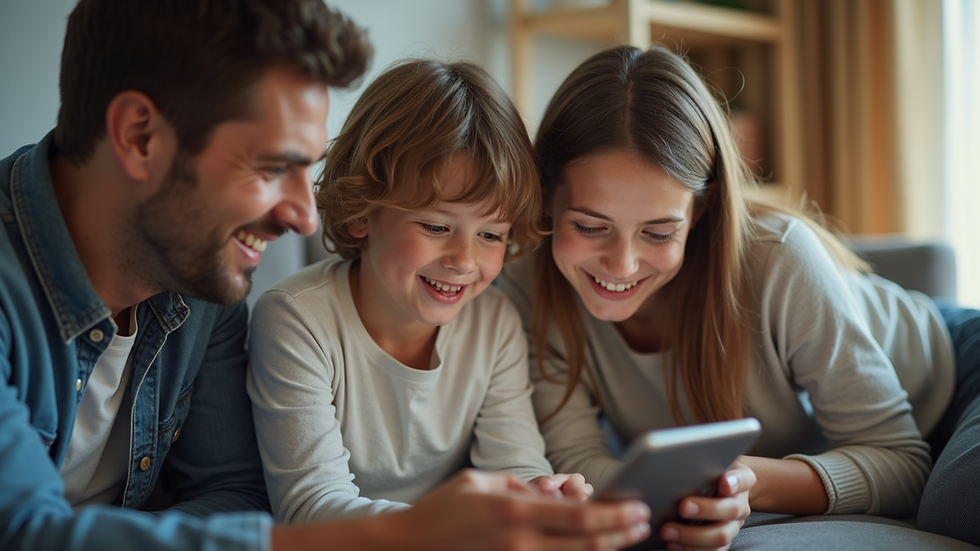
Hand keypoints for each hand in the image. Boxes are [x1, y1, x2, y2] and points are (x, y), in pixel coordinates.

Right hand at [393, 469, 649, 550]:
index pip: (579, 515)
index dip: (615, 514)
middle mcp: (519, 543)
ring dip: (604, 549)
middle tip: (644, 523)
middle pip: (585, 543)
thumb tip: (550, 491)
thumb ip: (517, 486)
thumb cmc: (441, 511)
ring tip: (625, 538)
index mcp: (514, 512)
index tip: (637, 507)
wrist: (407, 548)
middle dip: (621, 533)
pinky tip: (589, 550)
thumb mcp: (478, 483)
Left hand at [658, 461, 755, 550]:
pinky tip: (672, 544)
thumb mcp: (712, 459)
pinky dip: (691, 550)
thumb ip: (706, 458)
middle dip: (706, 509)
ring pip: (720, 536)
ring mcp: (732, 526)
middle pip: (731, 510)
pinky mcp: (721, 542)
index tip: (724, 482)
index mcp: (741, 480)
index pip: (744, 478)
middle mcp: (741, 504)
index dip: (736, 482)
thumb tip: (684, 460)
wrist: (721, 488)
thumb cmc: (710, 470)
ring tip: (667, 530)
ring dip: (692, 536)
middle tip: (682, 507)